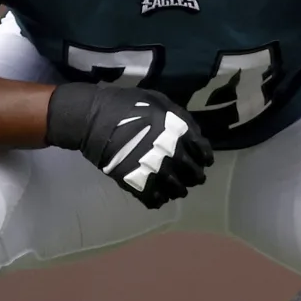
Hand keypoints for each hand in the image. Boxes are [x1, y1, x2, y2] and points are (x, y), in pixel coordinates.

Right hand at [46, 83, 213, 208]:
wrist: (94, 118)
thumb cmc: (127, 105)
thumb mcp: (158, 101)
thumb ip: (179, 117)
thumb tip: (193, 133)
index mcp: (177, 131)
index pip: (202, 150)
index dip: (205, 157)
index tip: (205, 161)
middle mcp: (171, 152)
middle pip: (192, 173)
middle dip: (196, 177)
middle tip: (195, 179)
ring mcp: (153, 169)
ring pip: (177, 189)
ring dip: (180, 190)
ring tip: (178, 190)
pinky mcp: (136, 182)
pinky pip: (155, 199)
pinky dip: (160, 200)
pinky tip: (160, 197)